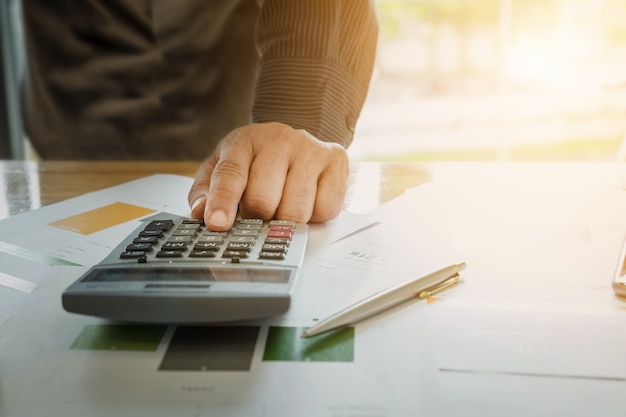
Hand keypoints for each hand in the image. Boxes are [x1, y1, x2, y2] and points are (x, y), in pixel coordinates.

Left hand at [188, 122, 348, 230]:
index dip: (222, 202)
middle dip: (257, 217)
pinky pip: (325, 209)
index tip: (217, 223)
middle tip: (258, 213)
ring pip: (295, 210)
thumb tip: (202, 213)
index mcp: (244, 141)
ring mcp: (309, 149)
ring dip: (286, 220)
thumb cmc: (256, 162)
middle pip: (263, 199)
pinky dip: (314, 216)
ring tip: (282, 206)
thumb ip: (206, 191)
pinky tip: (307, 201)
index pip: (231, 174)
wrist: (296, 140)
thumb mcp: (222, 168)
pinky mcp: (335, 160)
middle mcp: (278, 140)